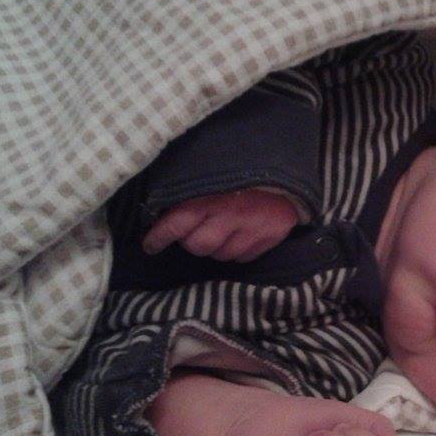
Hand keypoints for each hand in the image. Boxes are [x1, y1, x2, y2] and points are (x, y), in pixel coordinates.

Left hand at [141, 190, 297, 261]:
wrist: (286, 177)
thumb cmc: (242, 176)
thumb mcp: (212, 178)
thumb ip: (190, 196)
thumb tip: (161, 215)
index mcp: (210, 198)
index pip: (176, 223)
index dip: (158, 237)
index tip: (149, 245)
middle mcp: (229, 216)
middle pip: (197, 246)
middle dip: (191, 242)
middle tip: (196, 231)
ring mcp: (250, 230)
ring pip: (219, 256)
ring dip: (216, 248)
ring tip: (224, 230)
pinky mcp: (267, 240)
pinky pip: (241, 258)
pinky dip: (237, 251)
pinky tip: (241, 235)